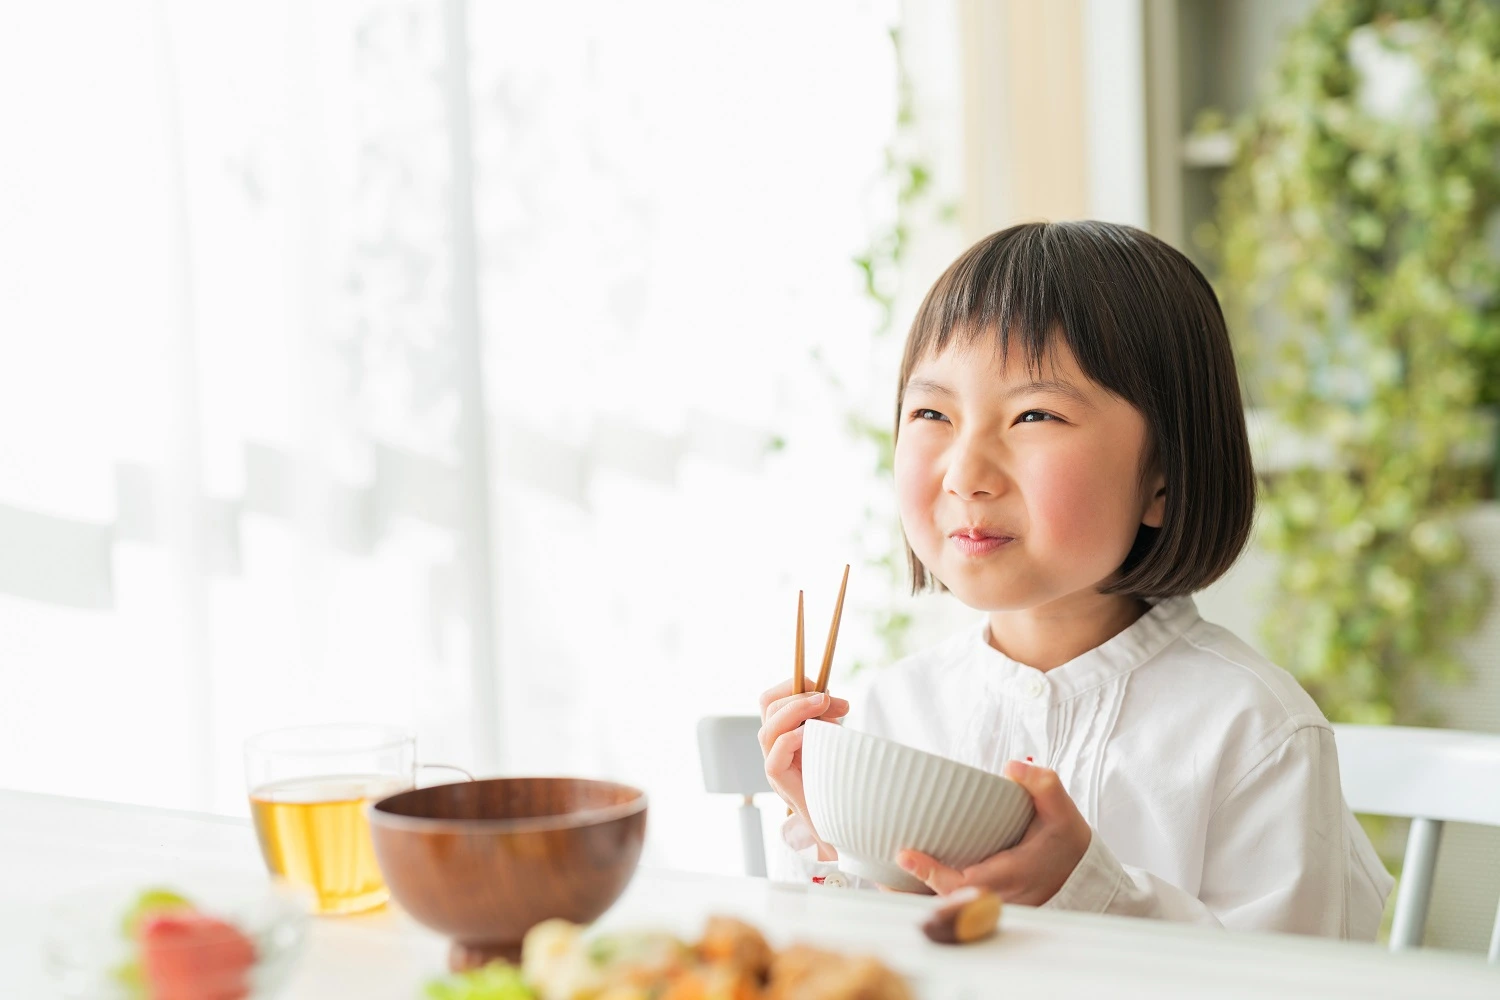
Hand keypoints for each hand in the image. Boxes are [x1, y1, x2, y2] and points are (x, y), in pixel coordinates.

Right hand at [757, 680, 849, 837]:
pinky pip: (774, 756)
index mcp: (783, 734)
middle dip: (799, 694)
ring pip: (768, 729)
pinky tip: (811, 734)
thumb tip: (829, 698)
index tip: (823, 687)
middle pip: (767, 706)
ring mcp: (774, 765)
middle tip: (830, 699)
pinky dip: (792, 739)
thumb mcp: (831, 740)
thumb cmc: (838, 780)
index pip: (772, 699)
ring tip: (825, 706)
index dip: (793, 686)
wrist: (842, 823)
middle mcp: (773, 748)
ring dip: (797, 710)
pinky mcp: (779, 783)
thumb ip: (826, 720)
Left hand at [894, 760, 1090, 904]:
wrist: (1080, 874)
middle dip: (910, 891)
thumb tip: (1011, 768)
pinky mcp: (986, 904)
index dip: (933, 873)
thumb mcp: (1062, 810)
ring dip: (912, 898)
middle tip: (878, 871)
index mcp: (1013, 874)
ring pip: (945, 909)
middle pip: (946, 902)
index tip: (904, 856)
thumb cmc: (1066, 841)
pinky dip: (924, 898)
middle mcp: (998, 896)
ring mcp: (991, 904)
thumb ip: (1043, 785)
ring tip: (880, 880)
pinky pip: (950, 906)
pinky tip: (899, 885)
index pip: (966, 881)